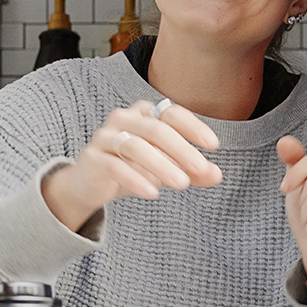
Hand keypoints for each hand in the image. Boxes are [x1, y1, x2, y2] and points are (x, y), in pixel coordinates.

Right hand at [42, 100, 222, 231]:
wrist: (89, 184)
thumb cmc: (131, 168)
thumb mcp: (166, 169)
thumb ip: (191, 171)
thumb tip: (217, 175)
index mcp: (144, 114)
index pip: (171, 113)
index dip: (193, 126)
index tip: (213, 145)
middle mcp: (124, 119)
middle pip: (156, 128)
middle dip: (181, 149)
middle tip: (201, 168)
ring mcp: (106, 137)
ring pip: (135, 146)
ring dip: (161, 165)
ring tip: (181, 184)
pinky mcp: (93, 159)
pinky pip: (115, 167)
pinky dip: (136, 179)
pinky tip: (153, 193)